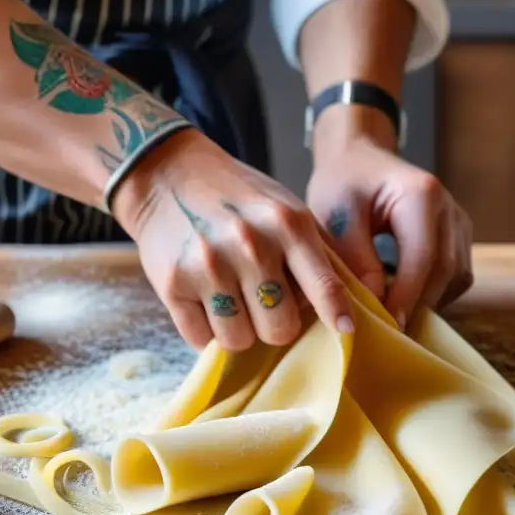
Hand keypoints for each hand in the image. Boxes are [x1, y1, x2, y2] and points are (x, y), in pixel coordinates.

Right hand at [113, 129, 354, 351]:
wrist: (166, 173)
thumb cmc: (236, 197)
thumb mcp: (285, 209)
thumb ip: (316, 252)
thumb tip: (349, 303)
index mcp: (287, 225)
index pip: (323, 285)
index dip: (336, 314)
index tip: (345, 330)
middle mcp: (251, 246)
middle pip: (280, 329)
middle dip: (274, 324)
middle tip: (262, 304)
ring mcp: (209, 267)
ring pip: (239, 341)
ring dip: (238, 330)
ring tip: (230, 300)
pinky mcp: (173, 285)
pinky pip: (200, 340)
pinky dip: (205, 330)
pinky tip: (203, 301)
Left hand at [307, 137, 472, 329]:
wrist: (358, 159)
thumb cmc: (343, 183)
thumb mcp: (337, 215)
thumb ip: (356, 256)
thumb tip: (376, 299)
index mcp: (422, 194)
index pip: (422, 257)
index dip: (407, 296)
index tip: (387, 327)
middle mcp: (450, 208)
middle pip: (445, 271)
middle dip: (417, 305)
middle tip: (387, 333)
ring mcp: (459, 223)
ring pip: (455, 278)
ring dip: (426, 302)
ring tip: (393, 318)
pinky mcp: (459, 237)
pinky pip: (455, 276)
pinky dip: (433, 293)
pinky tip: (404, 301)